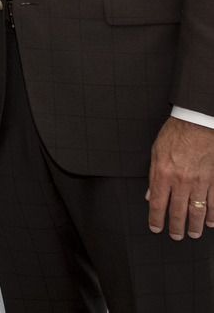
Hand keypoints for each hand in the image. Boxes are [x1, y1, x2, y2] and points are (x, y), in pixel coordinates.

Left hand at [147, 117, 213, 238]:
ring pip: (198, 210)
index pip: (158, 204)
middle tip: (176, 236)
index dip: (156, 219)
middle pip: (178, 211)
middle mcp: (181, 181)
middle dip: (176, 226)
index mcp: (163, 174)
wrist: (198, 122)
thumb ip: (153, 176)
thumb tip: (150, 195)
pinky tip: (212, 222)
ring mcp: (200, 181)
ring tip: (194, 234)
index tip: (156, 228)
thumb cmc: (175, 134)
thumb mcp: (156, 152)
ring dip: (196, 225)